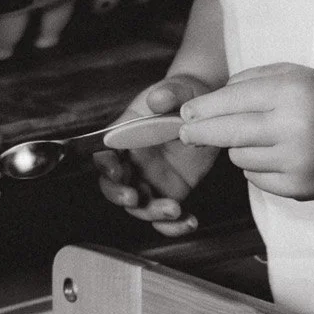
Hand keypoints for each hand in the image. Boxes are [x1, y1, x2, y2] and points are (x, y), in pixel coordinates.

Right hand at [94, 74, 221, 234]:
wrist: (209, 111)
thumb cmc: (188, 94)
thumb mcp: (182, 88)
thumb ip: (170, 92)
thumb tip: (158, 99)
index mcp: (126, 135)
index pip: (105, 154)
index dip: (106, 167)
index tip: (118, 172)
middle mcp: (134, 160)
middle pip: (114, 186)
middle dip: (121, 196)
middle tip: (136, 198)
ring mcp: (151, 178)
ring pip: (139, 206)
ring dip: (152, 213)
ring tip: (176, 210)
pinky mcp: (172, 191)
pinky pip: (166, 215)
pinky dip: (174, 225)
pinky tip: (189, 221)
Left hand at [179, 63, 313, 200]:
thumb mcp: (292, 74)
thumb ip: (249, 80)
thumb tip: (207, 103)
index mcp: (291, 93)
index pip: (232, 100)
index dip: (203, 108)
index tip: (185, 113)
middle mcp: (293, 128)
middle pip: (228, 133)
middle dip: (200, 132)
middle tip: (186, 133)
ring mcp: (296, 162)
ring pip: (239, 157)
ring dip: (238, 148)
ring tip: (260, 137)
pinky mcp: (298, 188)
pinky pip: (255, 178)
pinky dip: (256, 166)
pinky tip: (274, 155)